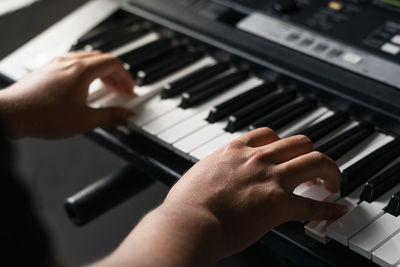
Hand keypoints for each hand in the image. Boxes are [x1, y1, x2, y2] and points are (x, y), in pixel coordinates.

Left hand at [0, 51, 133, 138]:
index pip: (113, 64)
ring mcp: (57, 65)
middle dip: (116, 75)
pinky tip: (85, 89)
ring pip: (87, 60)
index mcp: (81, 71)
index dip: (126, 77)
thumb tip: (126, 116)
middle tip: (121, 90)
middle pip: (102, 60)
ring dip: (101, 73)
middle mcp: (69, 63)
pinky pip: (74, 64)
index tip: (129, 89)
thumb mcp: (84, 120)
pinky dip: (87, 73)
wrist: (10, 115)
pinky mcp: (48, 70)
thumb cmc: (42, 115)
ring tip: (105, 89)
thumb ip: (110, 116)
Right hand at [98, 128, 346, 266]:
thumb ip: (215, 169)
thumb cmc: (187, 203)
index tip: (287, 154)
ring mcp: (271, 178)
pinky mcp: (279, 204)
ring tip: (331, 183)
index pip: (269, 134)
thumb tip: (214, 176)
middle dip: (311, 153)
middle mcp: (258, 158)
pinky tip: (337, 209)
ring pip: (315, 161)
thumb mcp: (200, 173)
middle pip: (299, 142)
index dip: (283, 144)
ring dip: (329, 171)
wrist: (190, 222)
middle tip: (314, 168)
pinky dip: (329, 208)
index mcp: (236, 149)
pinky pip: (313, 204)